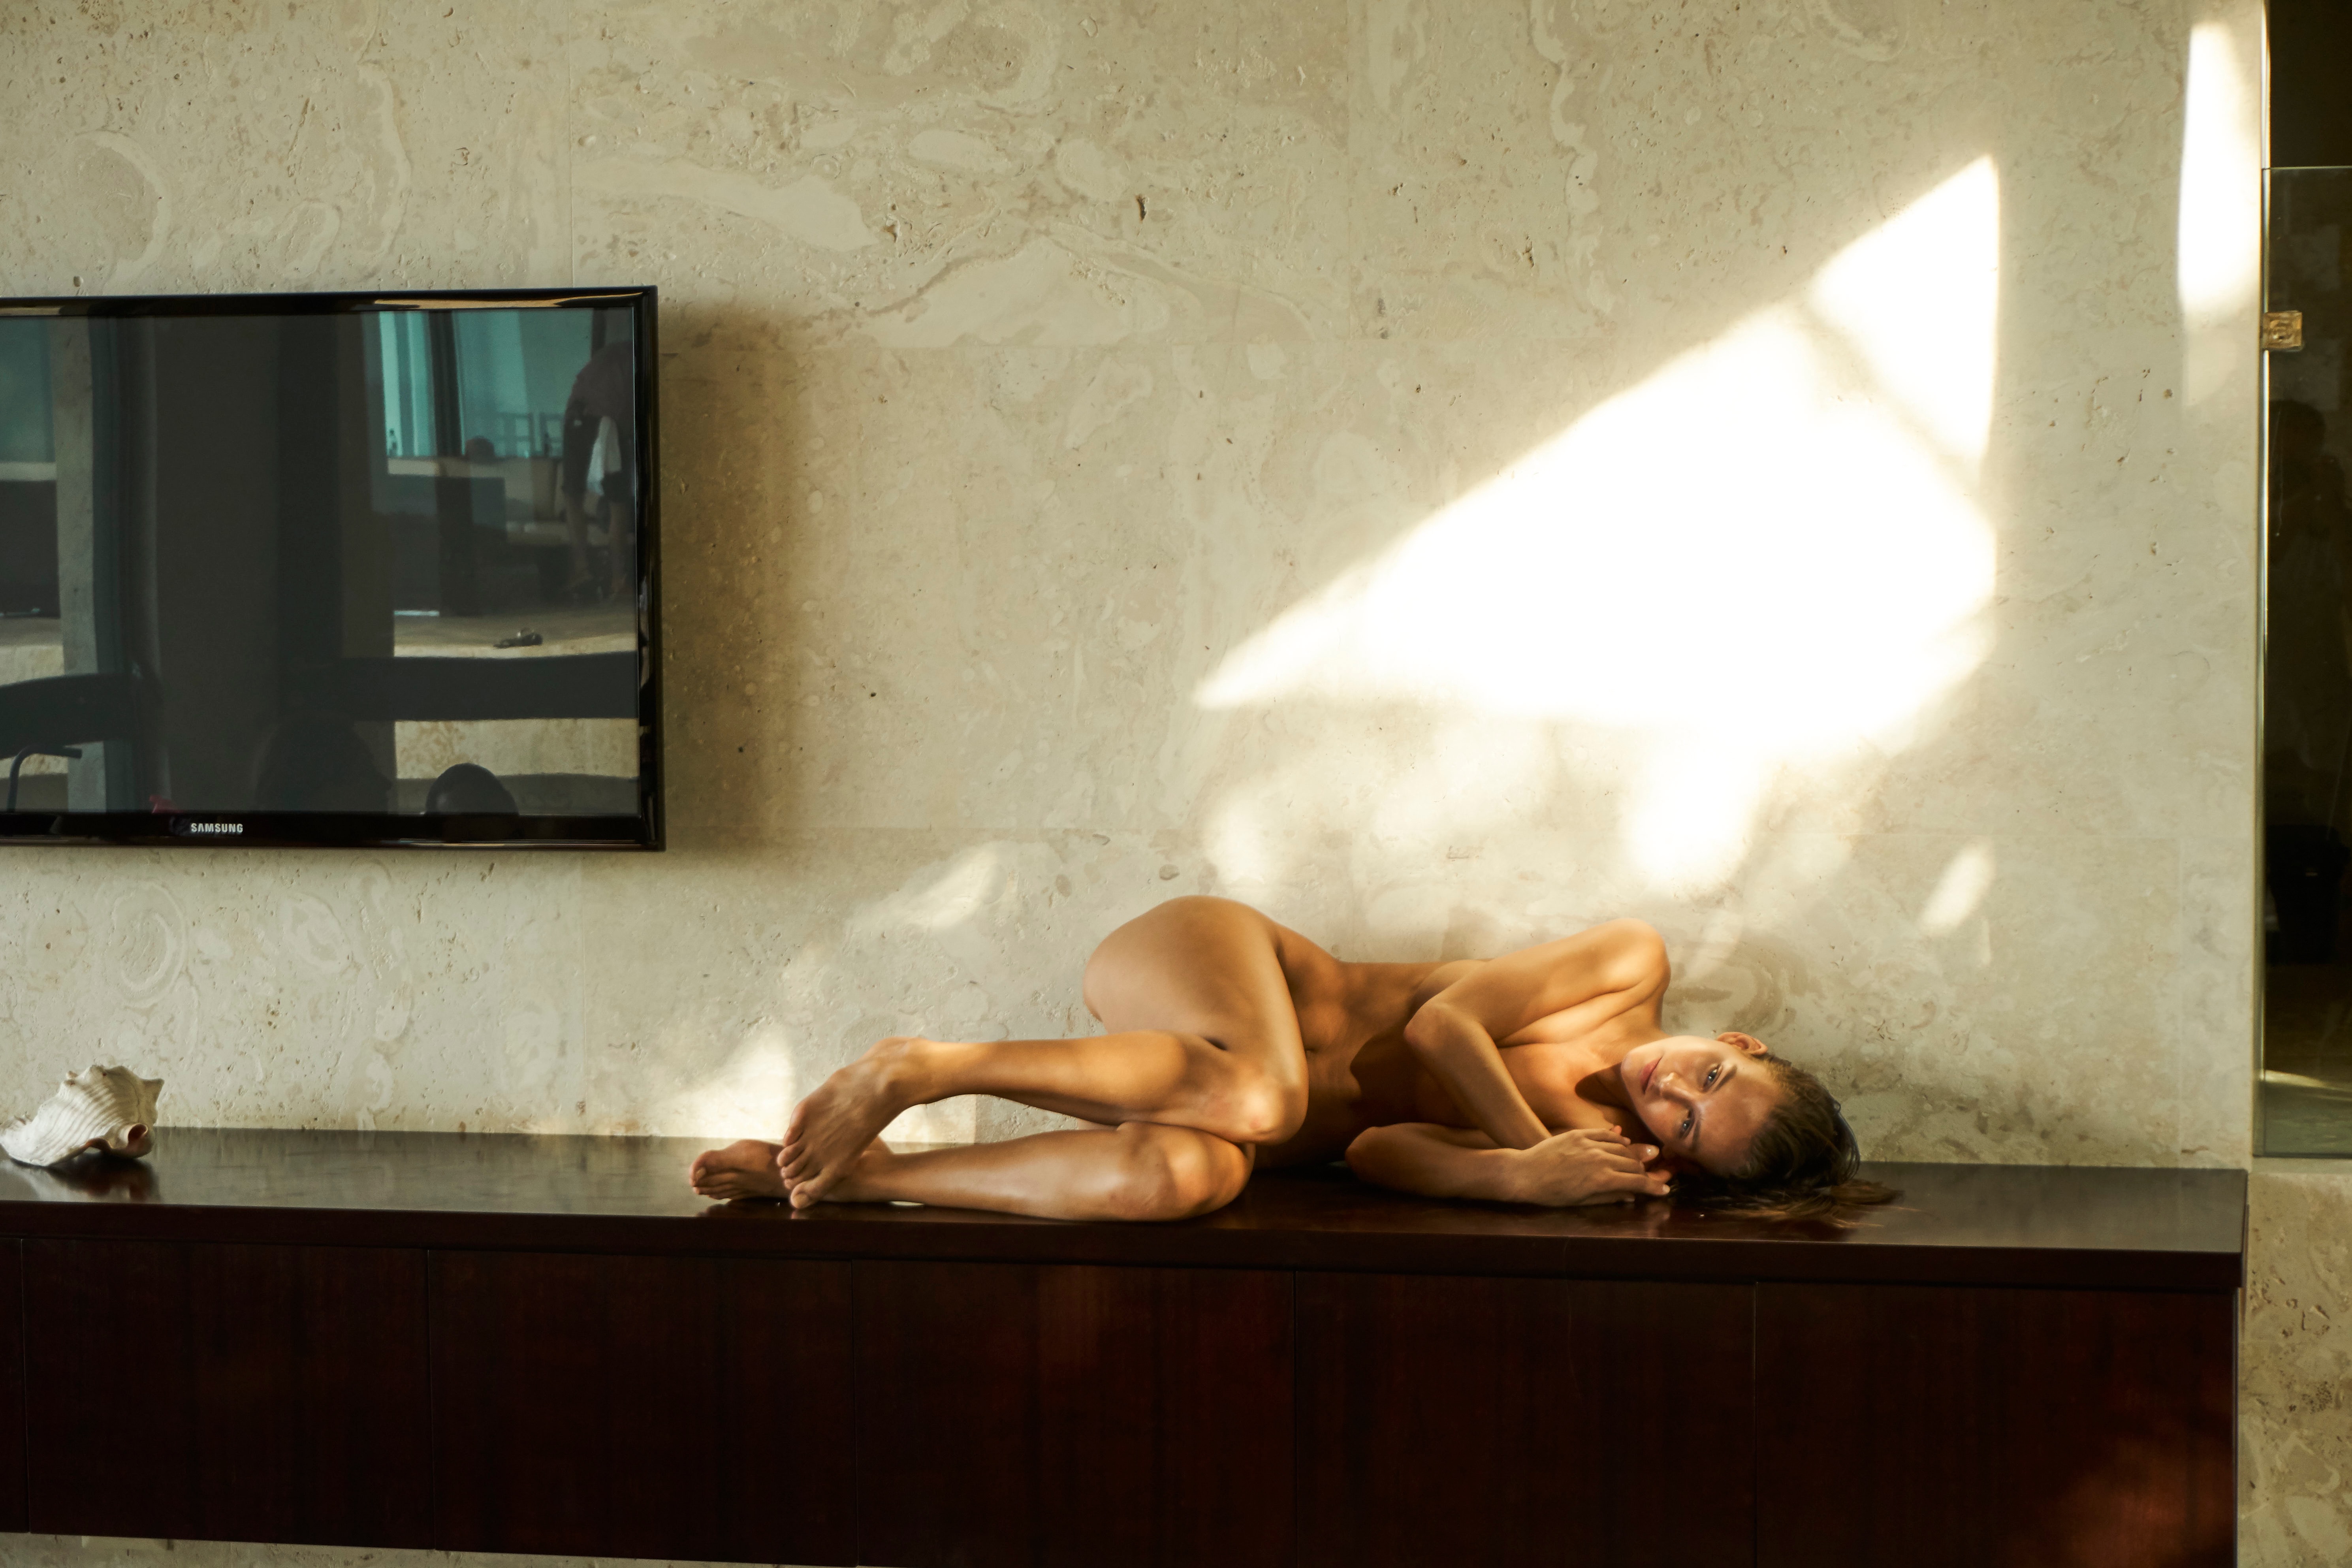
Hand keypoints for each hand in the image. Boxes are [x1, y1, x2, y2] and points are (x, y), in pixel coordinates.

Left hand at [1505, 1126, 1669, 1206]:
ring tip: (1640, 1161)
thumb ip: (1610, 1197)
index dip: (1653, 1187)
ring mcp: (1589, 1144)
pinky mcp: (1578, 1134)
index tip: (1664, 1190)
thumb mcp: (1582, 1201)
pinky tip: (1623, 1142)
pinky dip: (1617, 1139)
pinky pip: (1605, 1134)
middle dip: (1646, 1172)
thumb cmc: (1552, 1194)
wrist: (1524, 1174)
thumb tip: (1632, 1196)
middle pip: (1633, 1164)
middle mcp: (1599, 1159)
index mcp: (1602, 1180)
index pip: (1637, 1182)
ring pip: (1622, 1147)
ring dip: (1634, 1155)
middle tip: (1652, 1176)